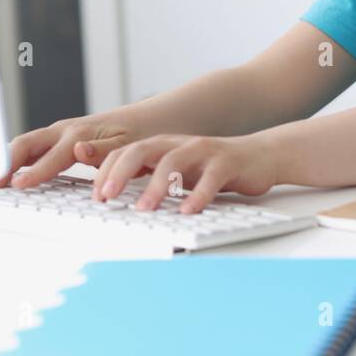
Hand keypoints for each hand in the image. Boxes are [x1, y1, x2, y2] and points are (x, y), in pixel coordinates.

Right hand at [0, 114, 148, 188]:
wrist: (146, 120)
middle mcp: (63, 132)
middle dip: (2, 163)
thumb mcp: (126, 144)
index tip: (14, 184)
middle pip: (25, 146)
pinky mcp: (57, 140)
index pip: (49, 157)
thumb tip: (78, 150)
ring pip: (23, 147)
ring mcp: (57, 135)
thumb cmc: (137, 135)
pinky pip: (30, 150)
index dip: (31, 172)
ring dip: (1, 161)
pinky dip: (12, 161)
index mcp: (78, 135)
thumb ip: (101, 150)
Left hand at [92, 133, 277, 213]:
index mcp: (162, 146)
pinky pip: (210, 177)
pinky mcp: (226, 162)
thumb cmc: (212, 168)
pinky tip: (188, 211)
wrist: (260, 155)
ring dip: (155, 186)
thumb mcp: (178, 171)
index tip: (95, 196)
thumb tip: (117, 200)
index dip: (107, 171)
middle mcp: (178, 144)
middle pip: (141, 150)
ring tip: (143, 209)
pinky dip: (198, 194)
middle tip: (105, 197)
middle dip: (120, 173)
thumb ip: (152, 179)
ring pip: (173, 162)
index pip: (126, 152)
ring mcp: (202, 151)